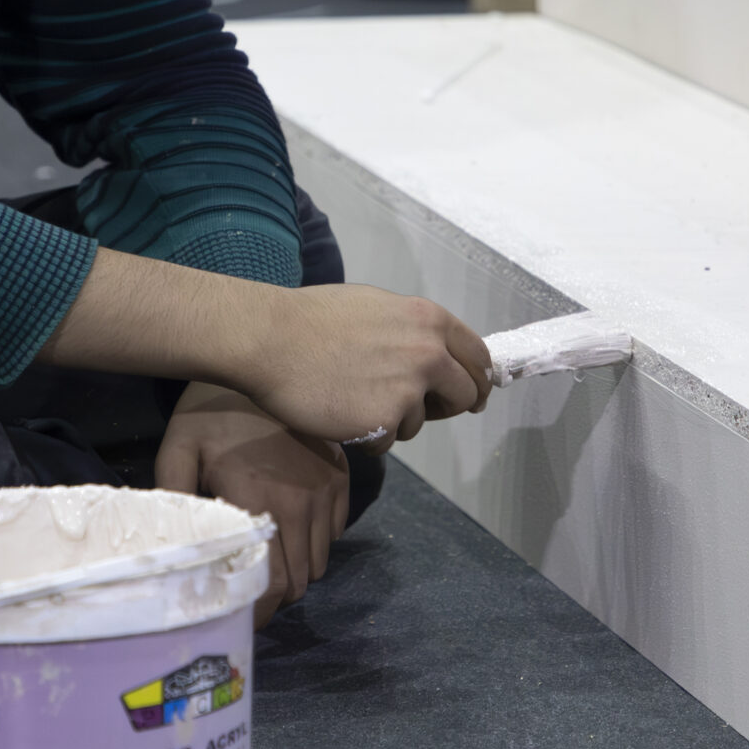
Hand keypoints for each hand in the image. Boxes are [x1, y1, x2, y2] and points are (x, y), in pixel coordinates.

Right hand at [37, 251, 491, 448]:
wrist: (269, 340)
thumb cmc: (311, 320)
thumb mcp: (375, 308)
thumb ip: (412, 330)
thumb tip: (436, 353)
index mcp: (428, 318)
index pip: (478, 355)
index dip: (476, 378)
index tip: (471, 393)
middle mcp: (428, 352)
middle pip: (466, 393)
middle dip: (446, 406)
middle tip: (419, 411)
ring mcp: (409, 388)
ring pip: (421, 421)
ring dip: (396, 420)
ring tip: (354, 398)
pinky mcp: (386, 420)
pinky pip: (389, 440)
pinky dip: (368, 435)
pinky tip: (341, 413)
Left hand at [156, 382, 347, 625]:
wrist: (258, 354)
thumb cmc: (210, 409)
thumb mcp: (178, 452)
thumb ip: (175, 502)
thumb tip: (173, 550)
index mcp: (262, 504)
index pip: (273, 584)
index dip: (259, 612)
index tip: (241, 616)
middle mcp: (303, 504)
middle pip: (300, 582)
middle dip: (274, 595)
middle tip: (248, 588)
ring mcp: (326, 489)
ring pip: (319, 561)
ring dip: (295, 568)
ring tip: (266, 556)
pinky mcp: (340, 475)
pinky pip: (334, 531)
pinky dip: (314, 540)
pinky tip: (287, 524)